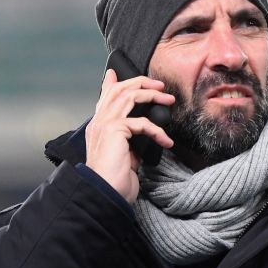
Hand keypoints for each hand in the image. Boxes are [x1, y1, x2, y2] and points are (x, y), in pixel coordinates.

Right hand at [85, 69, 175, 202]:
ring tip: (168, 99)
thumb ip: (129, 144)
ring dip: (152, 95)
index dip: (111, 84)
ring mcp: (105, 124)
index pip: (104, 99)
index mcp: (99, 127)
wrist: (105, 192)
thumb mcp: (124, 158)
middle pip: (119, 90)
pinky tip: (166, 141)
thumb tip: (143, 139)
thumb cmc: (114, 181)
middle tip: (159, 86)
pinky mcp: (115, 130)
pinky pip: (142, 122)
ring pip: (129, 96)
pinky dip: (157, 130)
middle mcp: (99, 122)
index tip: (114, 74)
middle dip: (140, 83)